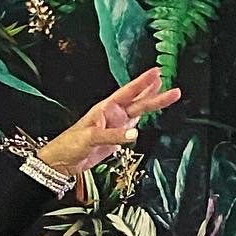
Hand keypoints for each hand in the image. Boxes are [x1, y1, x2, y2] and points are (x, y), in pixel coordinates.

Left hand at [38, 67, 181, 177]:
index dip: (142, 83)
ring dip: (152, 106)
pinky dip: (140, 124)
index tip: (157, 72)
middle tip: (174, 89)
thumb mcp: (90, 137)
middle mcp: (112, 115)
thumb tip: (134, 133)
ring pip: (138, 114)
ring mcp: (115, 127)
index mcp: (105, 108)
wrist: (61, 163)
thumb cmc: (68, 144)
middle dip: (155, 95)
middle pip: (138, 102)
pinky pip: (131, 130)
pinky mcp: (115, 140)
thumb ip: (113, 135)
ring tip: (169, 96)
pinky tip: (149, 117)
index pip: (128, 92)